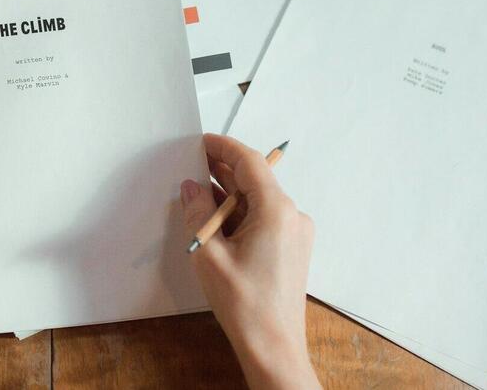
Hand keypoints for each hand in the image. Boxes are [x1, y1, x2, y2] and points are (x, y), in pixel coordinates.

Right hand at [181, 133, 318, 389]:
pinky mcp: (293, 247)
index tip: (200, 140)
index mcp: (277, 211)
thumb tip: (191, 187)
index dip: (224, 146)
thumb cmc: (243, 303)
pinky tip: (217, 220)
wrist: (273, 346)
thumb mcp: (209, 254)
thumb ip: (197, 213)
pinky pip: (265, 217)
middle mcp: (292, 215)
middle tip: (192, 163)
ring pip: (258, 199)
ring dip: (229, 194)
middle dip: (222, 170)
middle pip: (255, 179)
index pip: (250, 162)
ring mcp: (296, 231)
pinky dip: (240, 212)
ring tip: (198, 193)